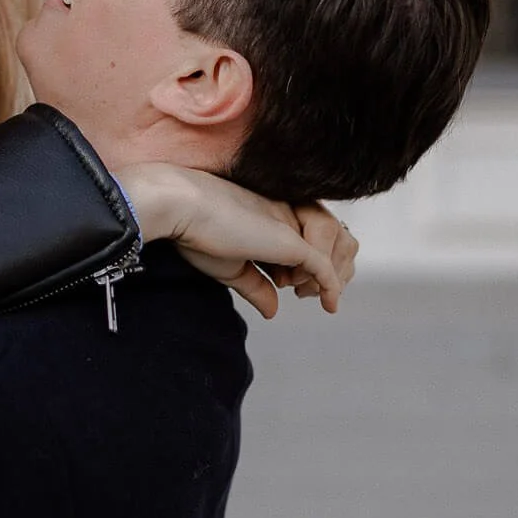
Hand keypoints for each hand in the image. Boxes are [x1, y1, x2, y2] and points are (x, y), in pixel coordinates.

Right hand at [119, 164, 345, 318]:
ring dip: (332, 274)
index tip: (294, 288)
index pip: (315, 235)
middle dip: (337, 266)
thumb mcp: (232, 267)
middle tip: (306, 294)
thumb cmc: (196, 231)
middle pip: (337, 235)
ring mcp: (291, 222)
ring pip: (337, 244)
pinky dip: (330, 285)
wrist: (180, 207)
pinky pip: (322, 263)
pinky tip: (329, 304)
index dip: (316, 263)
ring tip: (305, 295)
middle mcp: (288, 213)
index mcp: (274, 214)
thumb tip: (273, 311)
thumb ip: (256, 286)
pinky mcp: (289, 239)